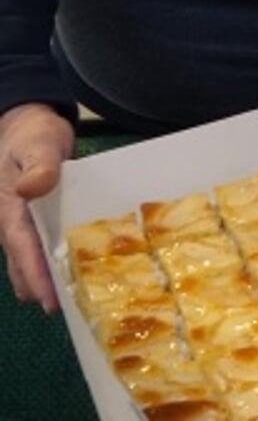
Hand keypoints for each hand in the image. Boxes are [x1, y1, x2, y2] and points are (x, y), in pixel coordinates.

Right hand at [0, 103, 74, 310]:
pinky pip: (42, 244)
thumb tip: (31, 188)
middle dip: (39, 286)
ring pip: (30, 256)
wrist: (28, 124)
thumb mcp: (38, 144)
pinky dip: (52, 260)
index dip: (33, 274)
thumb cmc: (32, 134)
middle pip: (23, 260)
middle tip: (61, 311)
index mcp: (9, 206)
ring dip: (44, 278)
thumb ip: (38, 166)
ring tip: (67, 302)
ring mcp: (24, 220)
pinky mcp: (37, 217)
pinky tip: (70, 273)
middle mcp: (13, 219)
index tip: (46, 299)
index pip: (21, 246)